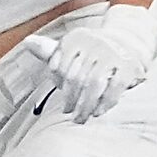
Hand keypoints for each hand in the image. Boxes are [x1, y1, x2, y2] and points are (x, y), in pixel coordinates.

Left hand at [48, 2, 156, 123]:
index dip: (58, 81)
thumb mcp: (71, 47)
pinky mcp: (128, 66)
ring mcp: (112, 55)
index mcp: (76, 38)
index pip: (60, 66)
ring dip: (85, 105)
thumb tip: (28, 42)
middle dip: (70, 98)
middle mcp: (94, 43)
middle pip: (75, 78)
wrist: (128, 42)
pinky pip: (114, 88)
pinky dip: (105, 103)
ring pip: (93, 85)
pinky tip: (97, 112)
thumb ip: (50, 51)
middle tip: (67, 112)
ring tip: (79, 118)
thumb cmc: (92, 50)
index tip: (60, 90)